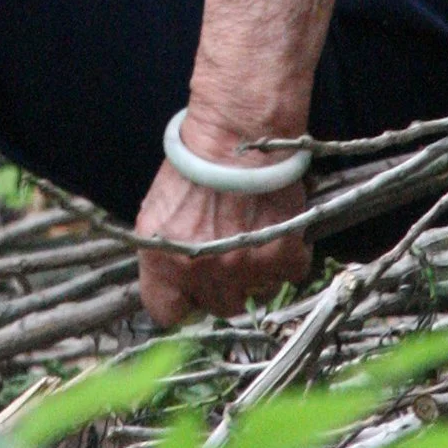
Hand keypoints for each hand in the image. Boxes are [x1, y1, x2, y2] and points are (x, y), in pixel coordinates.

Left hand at [134, 135, 310, 328]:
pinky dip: (288, 258)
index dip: (181, 302)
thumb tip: (175, 282)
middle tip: (229, 253)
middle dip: (223, 285)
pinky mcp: (281, 257)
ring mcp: (244, 269)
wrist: (235, 134)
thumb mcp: (157, 212)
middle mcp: (203, 273)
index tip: (190, 292)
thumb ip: (164, 255)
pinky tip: (278, 231)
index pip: (166, 312)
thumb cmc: (194, 165)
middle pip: (218, 305)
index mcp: (164, 263)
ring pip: (256, 295)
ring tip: (254, 237)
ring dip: (258, 274)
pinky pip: (289, 275)